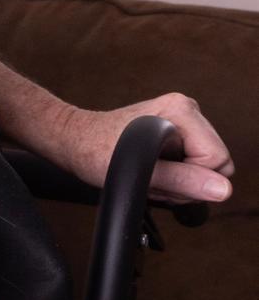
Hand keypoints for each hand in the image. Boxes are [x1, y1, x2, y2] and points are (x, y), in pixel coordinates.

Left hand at [61, 92, 233, 202]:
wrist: (76, 141)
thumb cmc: (95, 151)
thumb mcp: (138, 173)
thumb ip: (182, 181)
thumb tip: (222, 189)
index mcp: (181, 112)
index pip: (217, 160)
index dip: (192, 179)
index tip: (159, 176)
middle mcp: (187, 110)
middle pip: (216, 164)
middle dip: (185, 181)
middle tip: (150, 176)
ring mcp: (183, 119)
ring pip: (205, 167)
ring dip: (178, 180)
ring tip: (148, 172)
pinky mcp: (178, 130)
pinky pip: (193, 164)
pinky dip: (173, 174)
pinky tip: (152, 169)